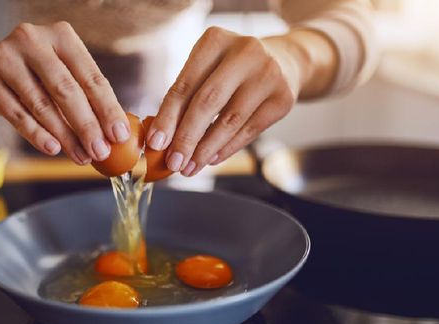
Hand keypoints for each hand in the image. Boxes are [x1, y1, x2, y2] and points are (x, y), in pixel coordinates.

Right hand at [0, 22, 129, 164]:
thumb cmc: (36, 73)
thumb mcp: (63, 71)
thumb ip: (86, 95)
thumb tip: (115, 132)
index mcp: (61, 35)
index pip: (90, 76)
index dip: (107, 108)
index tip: (118, 135)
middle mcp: (32, 41)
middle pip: (66, 90)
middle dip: (87, 126)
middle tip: (100, 151)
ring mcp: (6, 59)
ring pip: (42, 105)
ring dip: (65, 136)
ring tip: (81, 156)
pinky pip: (18, 115)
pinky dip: (36, 135)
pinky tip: (53, 148)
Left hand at [146, 27, 325, 175]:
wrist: (283, 61)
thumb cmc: (231, 69)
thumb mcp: (208, 69)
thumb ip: (186, 97)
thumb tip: (162, 139)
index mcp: (215, 40)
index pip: (185, 85)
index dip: (167, 117)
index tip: (155, 144)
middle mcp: (245, 52)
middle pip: (207, 102)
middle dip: (186, 138)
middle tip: (173, 163)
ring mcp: (268, 74)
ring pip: (229, 121)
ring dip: (205, 150)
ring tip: (189, 168)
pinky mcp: (283, 98)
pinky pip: (249, 130)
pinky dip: (227, 148)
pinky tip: (211, 159)